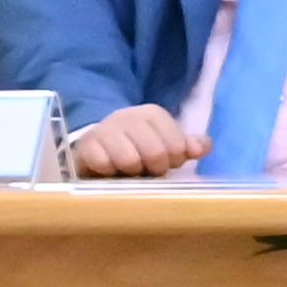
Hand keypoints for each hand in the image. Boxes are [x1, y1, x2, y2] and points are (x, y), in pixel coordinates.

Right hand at [62, 102, 195, 177]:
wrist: (96, 148)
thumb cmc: (137, 148)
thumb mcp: (166, 145)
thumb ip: (188, 146)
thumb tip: (202, 148)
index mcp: (152, 114)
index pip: (177, 144)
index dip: (175, 160)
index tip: (167, 162)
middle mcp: (128, 116)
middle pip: (156, 152)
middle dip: (155, 168)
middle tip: (148, 169)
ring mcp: (104, 129)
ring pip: (130, 160)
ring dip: (131, 172)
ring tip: (128, 170)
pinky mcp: (85, 145)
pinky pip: (103, 164)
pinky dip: (108, 172)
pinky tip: (109, 170)